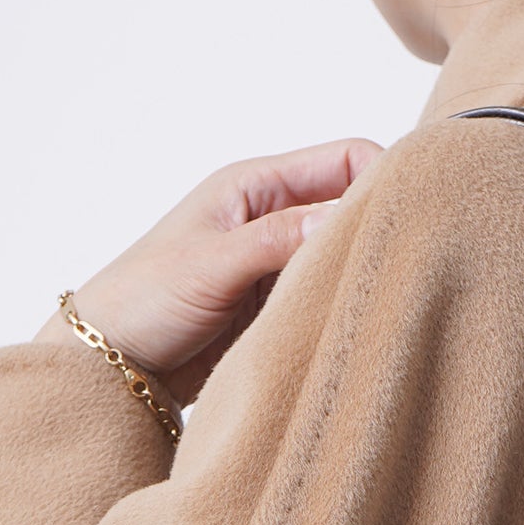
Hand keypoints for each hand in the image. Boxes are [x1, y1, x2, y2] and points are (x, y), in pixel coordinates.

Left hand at [38, 139, 381, 405]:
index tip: (410, 216)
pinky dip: (349, 305)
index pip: (346, 159)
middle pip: (356, 206)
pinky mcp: (282, 306)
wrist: (110, 364)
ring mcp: (281, 264)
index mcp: (256, 186)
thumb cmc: (142, 300)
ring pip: (348, 255)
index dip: (385, 177)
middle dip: (384, 227)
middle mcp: (275, 218)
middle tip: (413, 261)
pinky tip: (360, 322)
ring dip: (365, 272)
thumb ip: (279, 240)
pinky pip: (332, 296)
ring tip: (386, 296)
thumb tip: (348, 217)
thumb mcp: (211, 264)